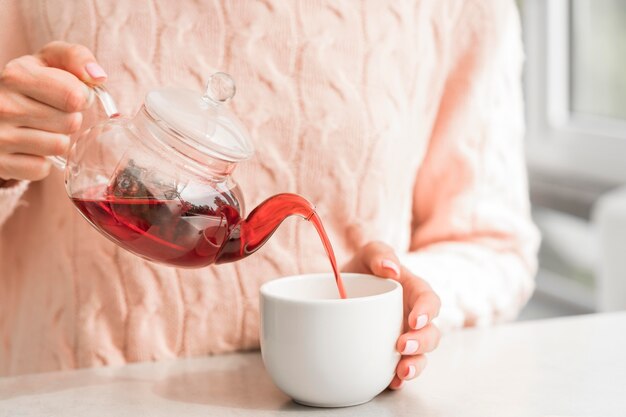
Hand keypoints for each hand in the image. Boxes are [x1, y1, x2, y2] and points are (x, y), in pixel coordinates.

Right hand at [0, 41, 106, 180]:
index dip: (82, 97)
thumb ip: (75, 57)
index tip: (72, 94)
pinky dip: (41, 162)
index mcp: (16, 75)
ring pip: (59, 147)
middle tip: (51, 112)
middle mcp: (2, 105)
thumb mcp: (47, 61)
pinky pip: (42, 169)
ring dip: (58, 140)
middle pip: (70, 123)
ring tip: (40, 128)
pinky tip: (28, 147)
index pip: (74, 96)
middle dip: (69, 118)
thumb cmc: (29, 84)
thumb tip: (97, 77)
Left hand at [343, 241, 440, 388]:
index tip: (414, 320)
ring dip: (416, 365)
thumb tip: (390, 268)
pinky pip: (400, 370)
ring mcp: (404, 337)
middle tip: (402, 346)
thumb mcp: (368, 253)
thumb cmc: (362, 269)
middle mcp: (413, 317)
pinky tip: (390, 382)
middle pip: (431, 333)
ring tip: (402, 372)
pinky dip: (397, 378)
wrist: (338, 289)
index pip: (429, 301)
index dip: (426, 311)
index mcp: (413, 291)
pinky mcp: (390, 355)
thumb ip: (379, 254)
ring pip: (421, 355)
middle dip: (422, 342)